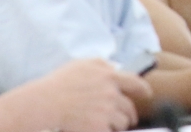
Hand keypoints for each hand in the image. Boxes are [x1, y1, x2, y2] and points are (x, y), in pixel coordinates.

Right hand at [7, 59, 150, 131]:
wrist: (43, 104)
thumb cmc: (58, 84)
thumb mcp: (81, 65)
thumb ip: (101, 65)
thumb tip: (114, 68)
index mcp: (109, 77)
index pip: (135, 83)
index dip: (143, 90)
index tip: (146, 94)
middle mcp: (111, 94)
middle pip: (129, 107)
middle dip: (129, 114)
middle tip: (126, 119)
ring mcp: (106, 111)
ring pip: (122, 122)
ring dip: (118, 125)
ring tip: (109, 126)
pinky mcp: (98, 127)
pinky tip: (100, 130)